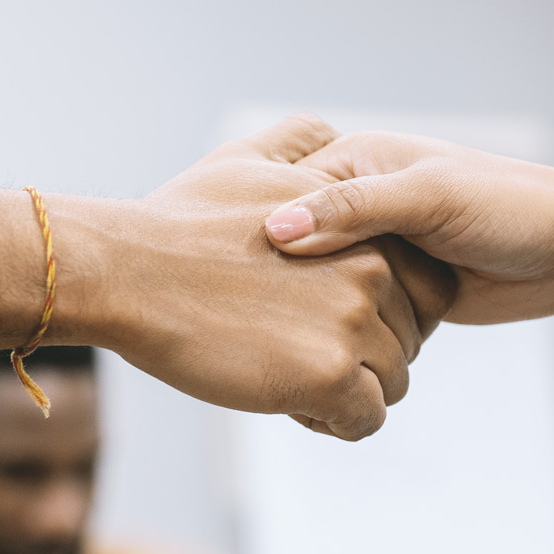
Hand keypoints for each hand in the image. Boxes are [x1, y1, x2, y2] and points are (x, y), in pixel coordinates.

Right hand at [0, 116, 455, 439]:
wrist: (126, 270)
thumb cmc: (177, 222)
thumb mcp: (246, 159)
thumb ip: (298, 143)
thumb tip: (326, 132)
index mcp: (367, 224)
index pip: (428, 287)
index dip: (389, 312)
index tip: (335, 318)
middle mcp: (373, 269)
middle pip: (410, 339)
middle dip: (366, 354)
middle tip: (300, 350)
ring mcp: (353, 322)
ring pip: (392, 382)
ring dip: (350, 391)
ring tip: (289, 374)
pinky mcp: (329, 375)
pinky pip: (364, 419)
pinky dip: (333, 421)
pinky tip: (291, 402)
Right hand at [258, 131, 553, 346]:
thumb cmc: (508, 204)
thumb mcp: (425, 196)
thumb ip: (353, 210)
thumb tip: (279, 232)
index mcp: (352, 165)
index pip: (282, 204)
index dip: (257, 241)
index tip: (235, 283)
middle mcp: (357, 210)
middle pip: (296, 257)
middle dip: (285, 293)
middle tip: (265, 328)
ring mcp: (374, 258)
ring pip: (322, 297)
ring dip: (317, 325)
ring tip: (297, 353)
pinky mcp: (393, 299)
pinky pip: (353, 325)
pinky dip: (346, 347)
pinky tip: (332, 366)